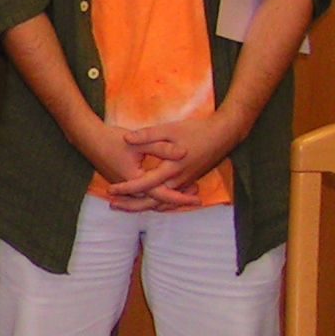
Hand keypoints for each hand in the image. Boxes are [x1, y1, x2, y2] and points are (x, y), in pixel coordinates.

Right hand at [71, 117, 185, 211]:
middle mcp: (130, 187)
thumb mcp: (138, 141)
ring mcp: (125, 186)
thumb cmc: (112, 139)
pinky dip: (155, 194)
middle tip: (195, 199)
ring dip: (166, 198)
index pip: (162, 195)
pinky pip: (142, 194)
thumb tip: (183, 153)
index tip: (197, 199)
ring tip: (184, 194)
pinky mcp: (122, 181)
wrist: (88, 138)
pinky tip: (164, 187)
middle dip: (176, 201)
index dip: (181, 198)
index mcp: (135, 180)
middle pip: (157, 201)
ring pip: (149, 199)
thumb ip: (161, 147)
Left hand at [110, 111, 243, 209]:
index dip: (126, 188)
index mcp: (171, 169)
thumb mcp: (170, 129)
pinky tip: (148, 202)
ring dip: (144, 205)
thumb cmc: (197, 130)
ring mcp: (185, 183)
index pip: (145, 184)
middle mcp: (178, 181)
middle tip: (113, 205)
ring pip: (163, 202)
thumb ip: (147, 135)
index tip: (110, 190)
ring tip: (125, 206)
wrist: (223, 135)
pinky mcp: (189, 181)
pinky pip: (171, 198)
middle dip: (132, 205)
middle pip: (153, 201)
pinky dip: (158, 203)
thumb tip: (127, 138)